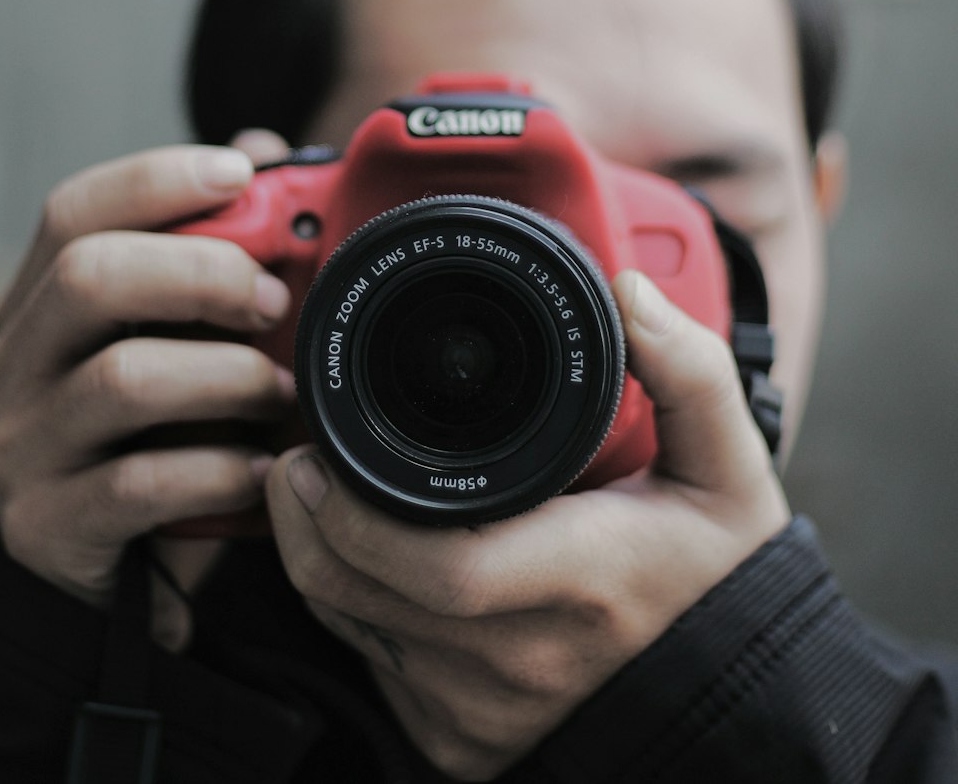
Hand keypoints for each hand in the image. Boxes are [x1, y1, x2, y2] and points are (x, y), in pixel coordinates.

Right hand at [0, 140, 295, 641]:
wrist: (107, 579)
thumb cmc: (159, 431)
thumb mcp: (181, 335)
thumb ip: (215, 245)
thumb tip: (264, 150)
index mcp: (40, 303)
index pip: (73, 213)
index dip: (156, 180)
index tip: (241, 173)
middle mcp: (13, 366)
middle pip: (89, 278)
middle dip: (201, 272)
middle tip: (274, 298)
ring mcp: (22, 447)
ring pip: (122, 380)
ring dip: (226, 376)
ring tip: (282, 391)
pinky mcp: (49, 526)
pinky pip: (140, 485)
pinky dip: (218, 469)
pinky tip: (263, 471)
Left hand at [266, 269, 789, 780]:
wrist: (734, 700)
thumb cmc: (719, 572)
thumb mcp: (728, 465)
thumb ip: (689, 369)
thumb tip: (629, 292)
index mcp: (584, 581)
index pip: (441, 569)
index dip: (355, 516)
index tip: (317, 457)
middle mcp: (526, 661)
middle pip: (369, 599)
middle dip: (309, 525)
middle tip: (296, 460)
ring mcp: (488, 715)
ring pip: (358, 635)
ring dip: (320, 562)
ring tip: (314, 494)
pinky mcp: (463, 747)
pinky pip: (375, 669)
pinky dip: (354, 610)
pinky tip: (360, 557)